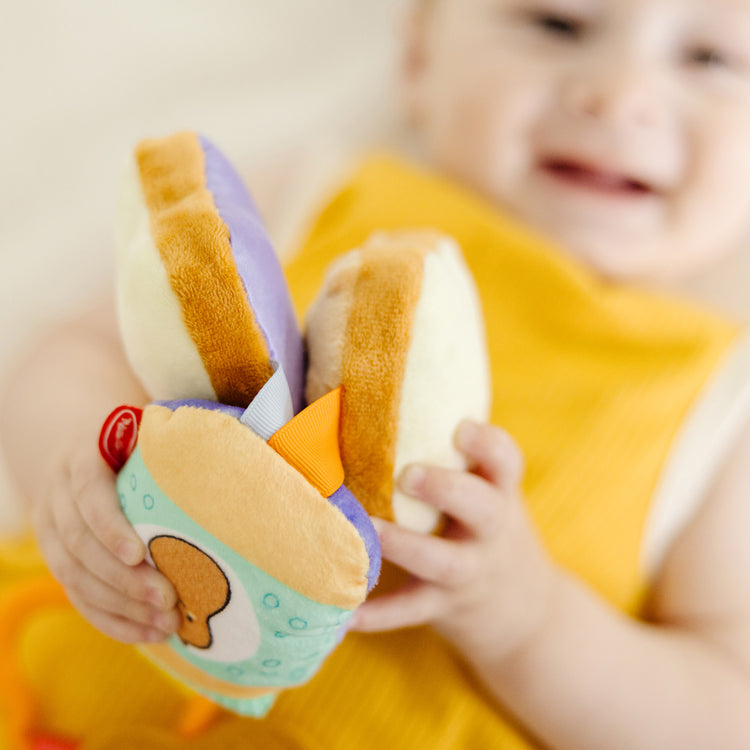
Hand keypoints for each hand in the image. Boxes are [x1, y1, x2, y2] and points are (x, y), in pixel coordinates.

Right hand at [31, 435, 179, 642]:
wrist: (77, 449)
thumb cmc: (127, 439)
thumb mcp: (139, 428)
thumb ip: (166, 438)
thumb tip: (217, 453)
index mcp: (79, 460)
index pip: (88, 495)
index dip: (110, 528)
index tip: (139, 554)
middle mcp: (57, 499)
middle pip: (80, 546)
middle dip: (124, 579)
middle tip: (168, 599)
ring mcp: (51, 534)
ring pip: (75, 578)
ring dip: (121, 607)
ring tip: (166, 624)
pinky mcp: (59, 562)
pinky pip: (78, 598)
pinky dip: (112, 621)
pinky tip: (149, 634)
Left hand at [350, 420, 561, 668]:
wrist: (525, 610)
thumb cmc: (488, 529)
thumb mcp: (489, 493)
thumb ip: (455, 459)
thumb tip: (379, 396)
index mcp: (499, 492)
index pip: (506, 461)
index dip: (488, 444)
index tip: (461, 426)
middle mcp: (491, 530)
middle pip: (481, 508)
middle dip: (447, 489)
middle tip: (408, 474)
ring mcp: (470, 571)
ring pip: (442, 561)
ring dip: (403, 545)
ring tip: (366, 529)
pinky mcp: (446, 606)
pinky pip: (410, 610)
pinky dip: (378, 614)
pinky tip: (344, 614)